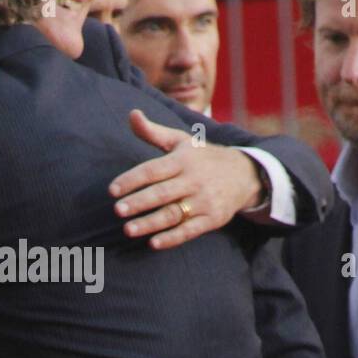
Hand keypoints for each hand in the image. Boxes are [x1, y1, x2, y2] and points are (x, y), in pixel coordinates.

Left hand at [108, 110, 262, 250]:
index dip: (131, 179)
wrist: (245, 174)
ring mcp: (204, 201)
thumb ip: (153, 132)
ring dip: (150, 223)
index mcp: (183, 160)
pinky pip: (190, 231)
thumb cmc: (203, 157)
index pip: (153, 170)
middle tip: (117, 210)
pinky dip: (172, 238)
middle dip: (139, 202)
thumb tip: (132, 114)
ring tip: (128, 230)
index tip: (112, 190)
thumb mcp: (181, 141)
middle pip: (162, 193)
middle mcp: (194, 180)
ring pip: (173, 214)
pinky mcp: (213, 219)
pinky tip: (153, 243)